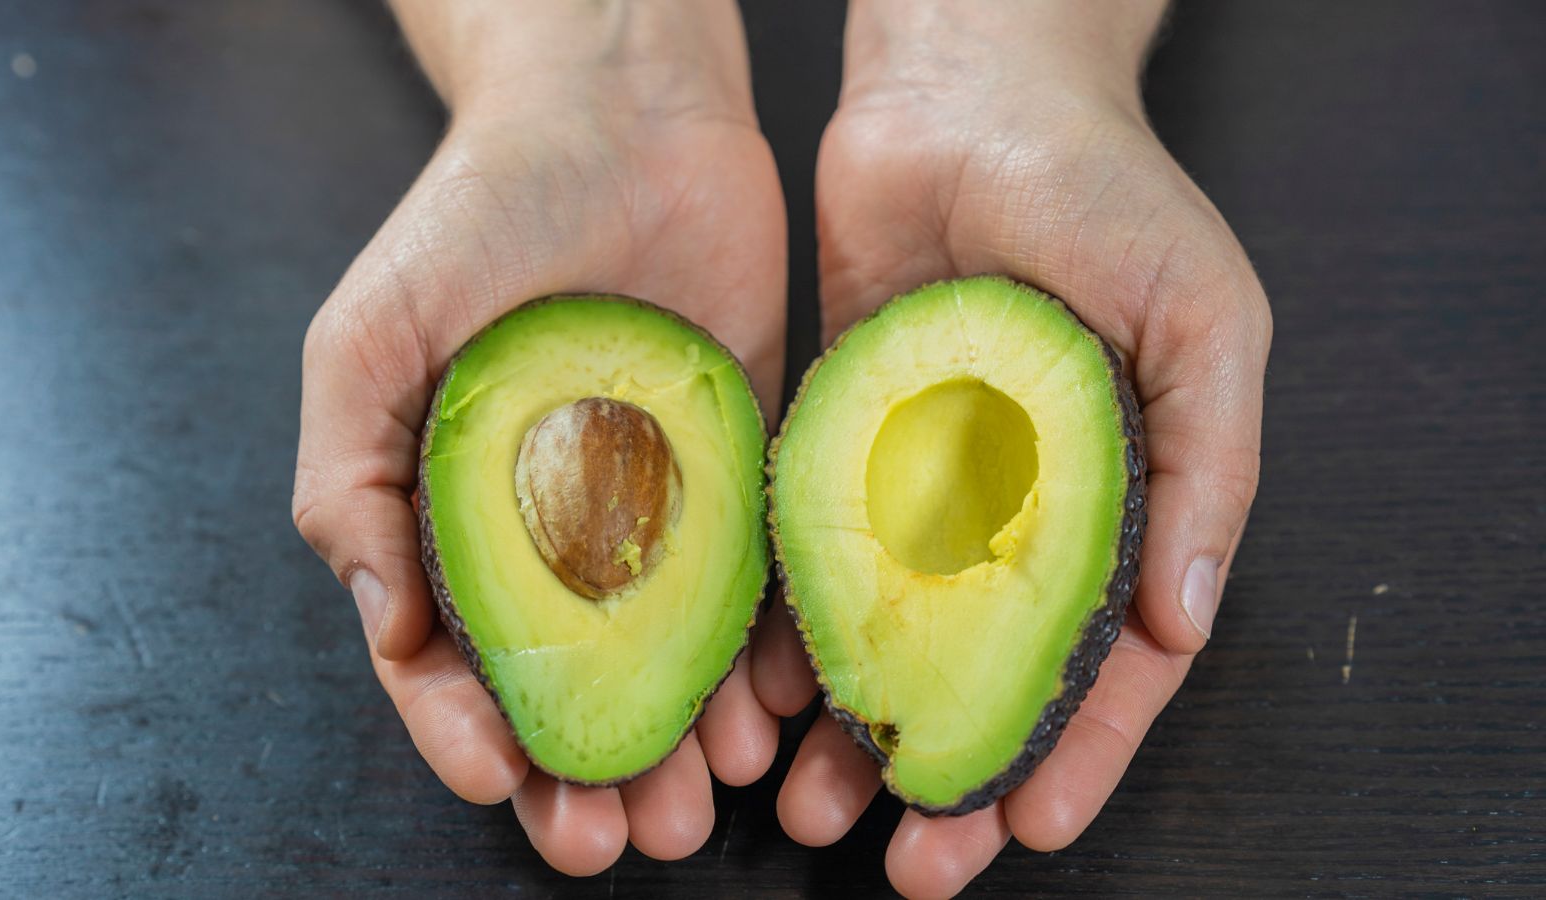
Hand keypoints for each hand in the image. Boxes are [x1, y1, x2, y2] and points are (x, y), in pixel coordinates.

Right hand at [291, 0, 787, 874]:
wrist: (620, 113)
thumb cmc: (473, 217)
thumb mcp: (365, 344)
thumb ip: (351, 487)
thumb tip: (384, 629)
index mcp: (460, 520)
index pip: (457, 658)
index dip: (469, 733)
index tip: (503, 783)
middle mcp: (563, 533)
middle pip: (576, 686)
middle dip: (594, 771)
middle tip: (623, 838)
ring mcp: (663, 508)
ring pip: (674, 660)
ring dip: (686, 739)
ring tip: (704, 798)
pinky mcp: (752, 470)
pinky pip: (764, 582)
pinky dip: (770, 653)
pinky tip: (778, 706)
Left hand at [775, 2, 1271, 895]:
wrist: (963, 88)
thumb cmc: (1104, 186)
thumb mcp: (1203, 318)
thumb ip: (1210, 470)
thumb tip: (1188, 623)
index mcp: (1120, 496)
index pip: (1104, 657)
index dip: (1077, 750)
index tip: (1030, 828)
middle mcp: (1017, 510)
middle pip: (985, 675)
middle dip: (953, 774)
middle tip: (911, 863)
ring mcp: (922, 486)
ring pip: (889, 642)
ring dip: (858, 732)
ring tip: (814, 812)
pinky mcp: (838, 446)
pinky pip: (810, 562)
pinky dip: (790, 637)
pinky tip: (761, 706)